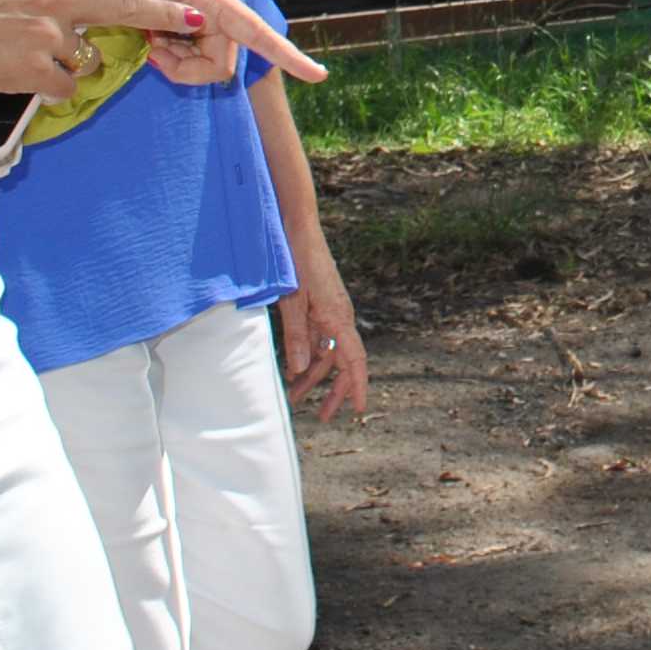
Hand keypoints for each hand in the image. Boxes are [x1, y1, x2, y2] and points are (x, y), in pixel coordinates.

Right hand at [0, 0, 210, 98]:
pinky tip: (26, 80)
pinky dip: (53, 87)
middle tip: (196, 15)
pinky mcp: (37, 69)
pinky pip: (65, 83)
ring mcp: (50, 32)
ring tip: (28, 57)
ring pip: (85, 52)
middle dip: (167, 9)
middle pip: (127, 0)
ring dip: (69, 60)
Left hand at [108, 0, 329, 87]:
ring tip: (149, 35)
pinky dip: (172, 53)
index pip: (256, 32)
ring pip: (205, 63)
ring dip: (176, 60)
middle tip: (151, 48)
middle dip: (185, 68)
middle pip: (220, 64)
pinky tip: (153, 33)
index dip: (288, 56)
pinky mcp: (200, 22)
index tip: (319, 76)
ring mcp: (211, 17)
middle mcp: (221, 11)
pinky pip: (194, 55)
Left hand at [275, 252, 368, 422]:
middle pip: (343, 363)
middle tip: (324, 417)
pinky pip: (319, 339)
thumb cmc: (297, 263)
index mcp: (338, 319)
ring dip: (314, 376)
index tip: (358, 410)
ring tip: (295, 397)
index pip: (354, 361)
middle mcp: (340, 319)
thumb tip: (301, 371)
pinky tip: (293, 369)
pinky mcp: (321, 307)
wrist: (299, 232)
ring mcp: (331, 313)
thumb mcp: (292, 302)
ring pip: (328, 353)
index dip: (356, 386)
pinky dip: (308, 356)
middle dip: (334, 391)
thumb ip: (297, 336)